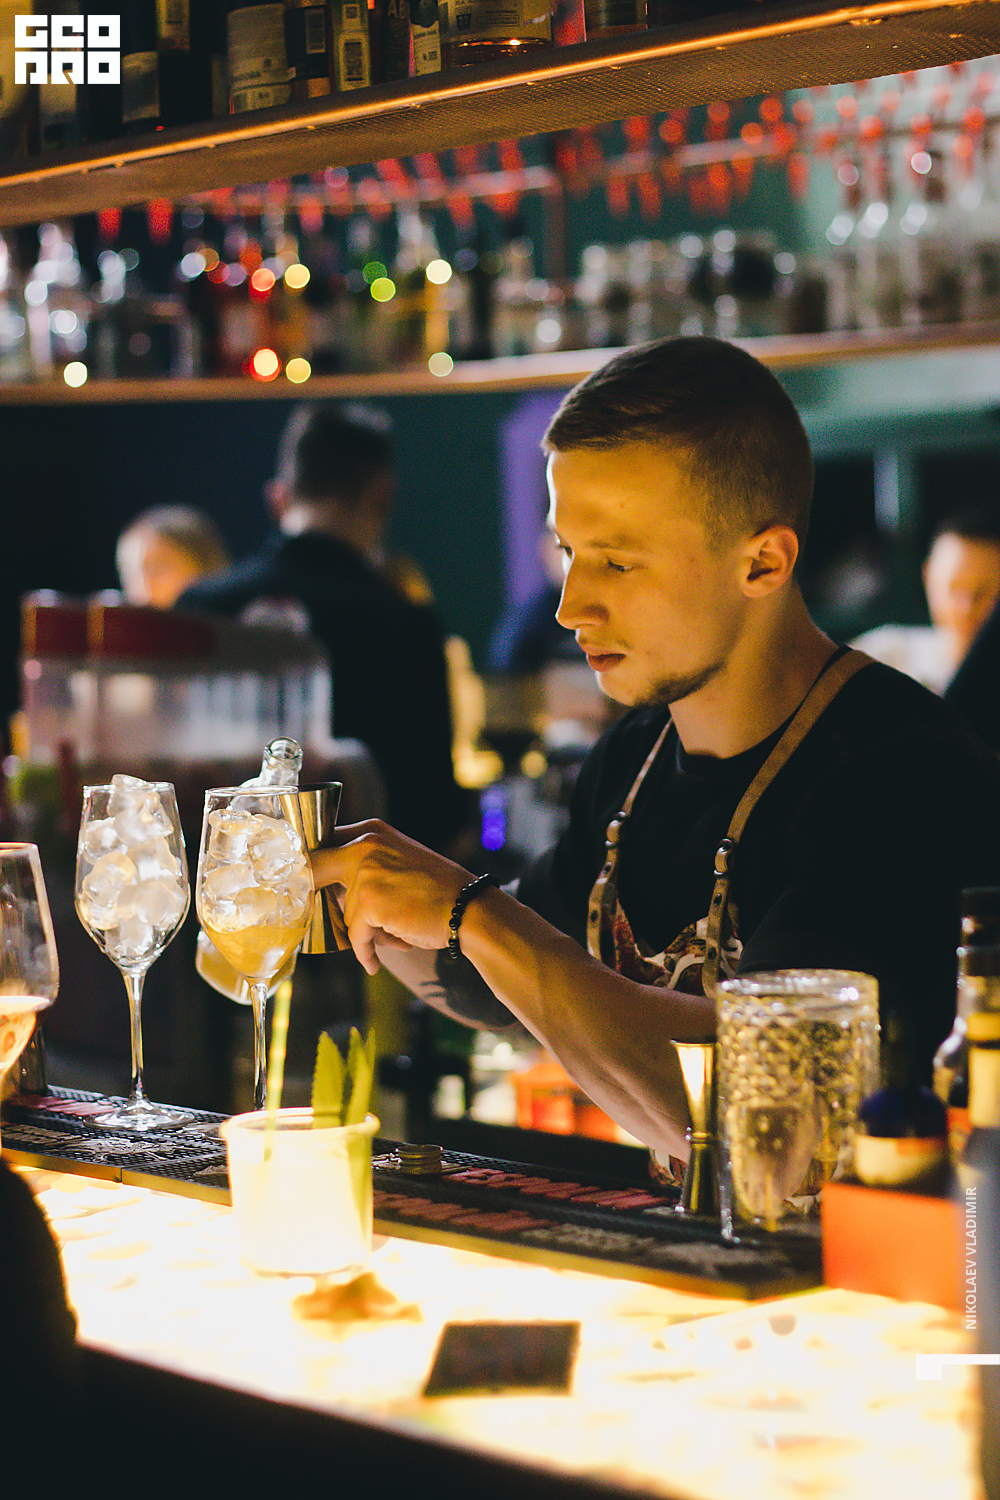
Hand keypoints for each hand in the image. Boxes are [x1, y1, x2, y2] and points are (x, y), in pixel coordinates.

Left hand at [310, 821, 471, 974]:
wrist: (469, 909)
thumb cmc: (438, 892)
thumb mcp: (399, 862)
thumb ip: (365, 867)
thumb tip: (329, 892)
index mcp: (371, 832)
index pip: (324, 843)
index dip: (312, 868)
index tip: (307, 887)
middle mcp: (364, 845)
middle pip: (316, 869)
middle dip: (314, 895)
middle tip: (318, 917)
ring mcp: (366, 872)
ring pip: (345, 912)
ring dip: (364, 930)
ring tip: (395, 933)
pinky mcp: (370, 902)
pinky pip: (356, 936)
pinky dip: (366, 952)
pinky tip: (373, 963)